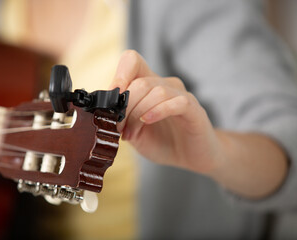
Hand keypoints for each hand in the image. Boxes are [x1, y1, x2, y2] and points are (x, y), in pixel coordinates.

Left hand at [110, 50, 222, 173]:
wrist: (192, 156)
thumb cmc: (163, 141)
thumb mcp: (134, 131)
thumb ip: (121, 118)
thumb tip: (103, 110)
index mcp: (148, 86)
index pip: (132, 61)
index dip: (120, 75)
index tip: (111, 100)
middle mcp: (165, 85)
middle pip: (140, 82)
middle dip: (124, 107)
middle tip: (119, 128)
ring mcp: (180, 95)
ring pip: (156, 91)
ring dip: (138, 114)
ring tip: (131, 134)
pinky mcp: (193, 108)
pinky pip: (176, 102)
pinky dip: (158, 111)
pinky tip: (148, 121)